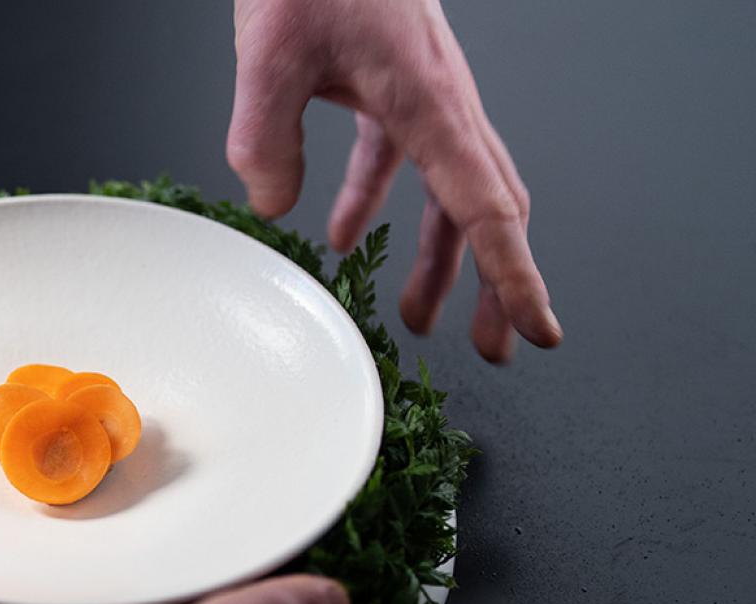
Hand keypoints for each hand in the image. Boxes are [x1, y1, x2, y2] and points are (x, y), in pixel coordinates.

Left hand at [227, 0, 560, 362]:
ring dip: (436, 257)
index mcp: (430, 102)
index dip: (513, 278)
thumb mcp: (270, 57)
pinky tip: (340, 240)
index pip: (486, 210)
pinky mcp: (386, 86)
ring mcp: (418, 95)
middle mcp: (439, 102)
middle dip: (493, 283)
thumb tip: (274, 206)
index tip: (536, 329)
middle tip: (498, 347)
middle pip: (484, 210)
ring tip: (416, 318)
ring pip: (445, 191)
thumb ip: (266, 140)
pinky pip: (396, 161)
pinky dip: (375, 205)